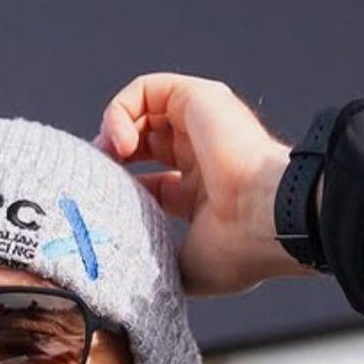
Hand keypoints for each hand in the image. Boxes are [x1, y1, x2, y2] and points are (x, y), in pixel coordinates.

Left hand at [95, 73, 314, 295]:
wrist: (267, 220)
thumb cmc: (237, 251)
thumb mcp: (187, 269)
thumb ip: (158, 265)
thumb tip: (127, 274)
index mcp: (203, 194)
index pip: (150, 183)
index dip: (120, 190)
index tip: (100, 206)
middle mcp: (204, 155)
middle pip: (143, 143)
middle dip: (111, 157)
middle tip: (96, 178)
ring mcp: (204, 125)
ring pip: (143, 111)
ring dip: (112, 131)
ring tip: (107, 157)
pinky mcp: (200, 99)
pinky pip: (146, 89)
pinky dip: (121, 110)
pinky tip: (119, 143)